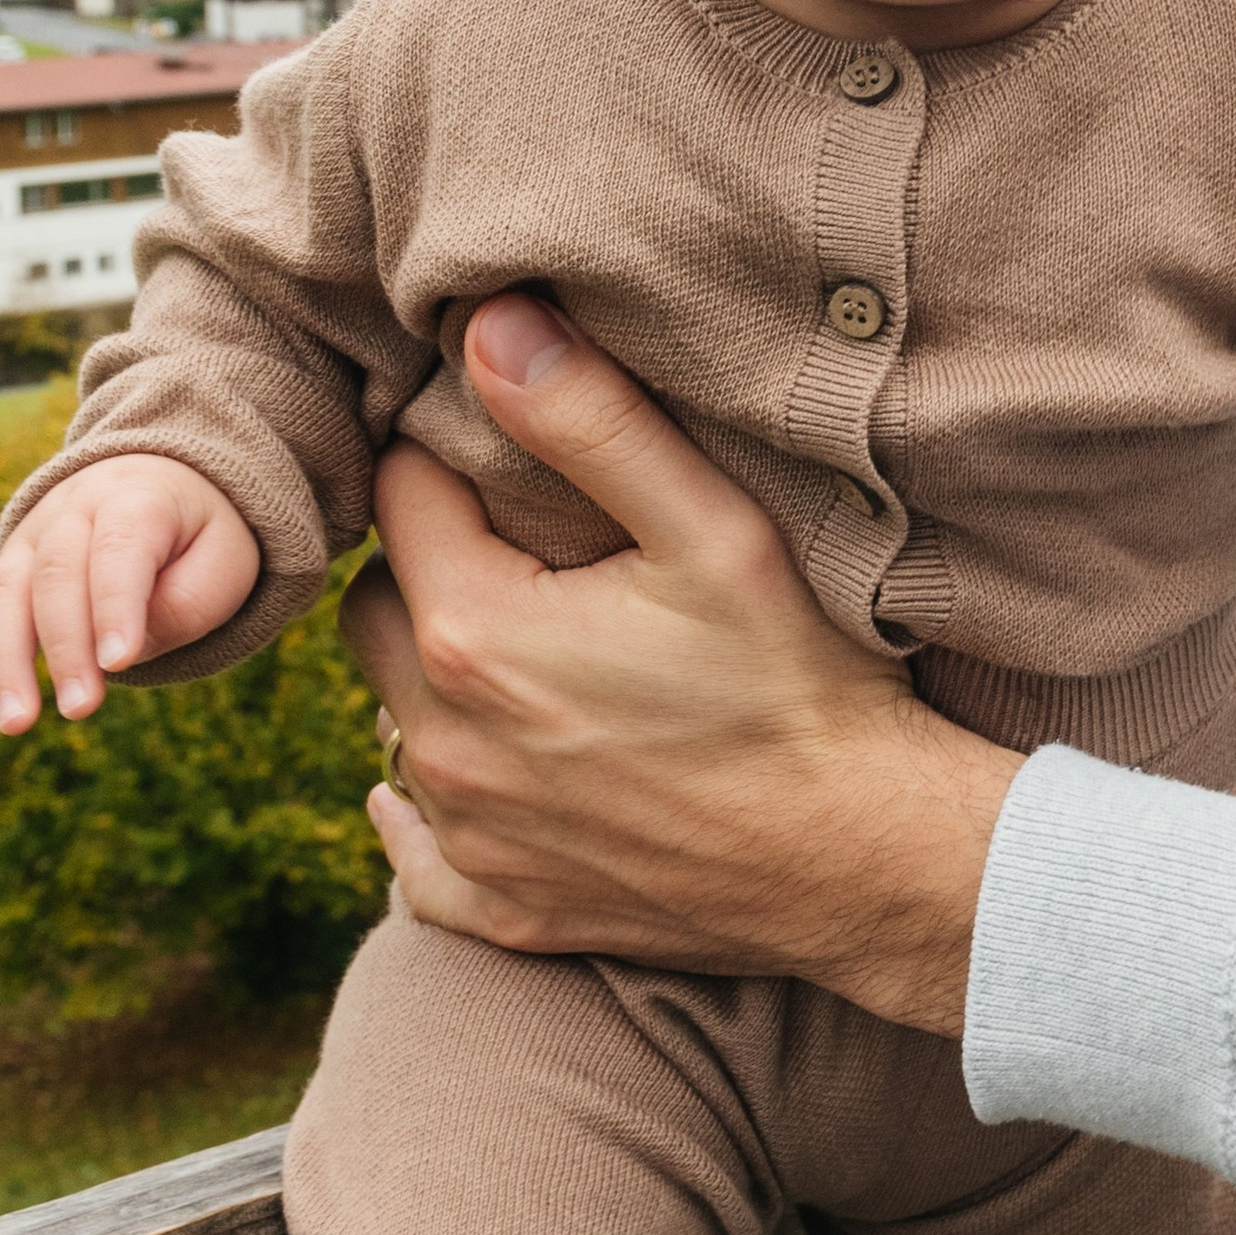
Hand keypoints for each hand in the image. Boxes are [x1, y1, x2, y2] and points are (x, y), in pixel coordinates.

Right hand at [0, 457, 260, 732]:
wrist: (158, 482)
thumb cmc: (198, 536)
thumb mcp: (224, 560)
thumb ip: (184, 604)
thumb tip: (120, 655)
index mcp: (134, 499)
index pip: (118, 551)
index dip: (116, 606)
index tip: (120, 662)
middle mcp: (71, 512)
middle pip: (56, 578)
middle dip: (65, 648)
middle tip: (79, 709)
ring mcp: (30, 541)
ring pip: (5, 596)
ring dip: (5, 663)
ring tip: (14, 723)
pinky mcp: (8, 574)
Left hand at [344, 294, 1008, 1028]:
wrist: (863, 859)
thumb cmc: (798, 683)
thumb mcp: (711, 530)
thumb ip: (590, 419)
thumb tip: (485, 325)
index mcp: (474, 634)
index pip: (397, 497)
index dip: (451, 461)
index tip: (513, 463)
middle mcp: (445, 744)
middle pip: (372, 609)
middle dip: (429, 568)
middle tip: (526, 556)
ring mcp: (471, 836)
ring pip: (396, 722)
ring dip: (440, 682)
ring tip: (537, 656)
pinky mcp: (505, 909)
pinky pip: (419, 856)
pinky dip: (436, 814)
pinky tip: (491, 777)